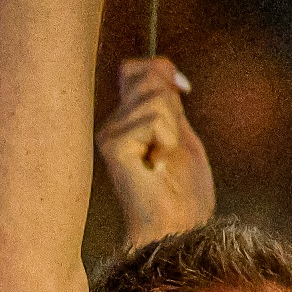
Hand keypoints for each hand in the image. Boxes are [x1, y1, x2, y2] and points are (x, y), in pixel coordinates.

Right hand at [98, 56, 213, 242]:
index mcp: (126, 120)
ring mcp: (108, 134)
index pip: (136, 69)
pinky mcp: (111, 145)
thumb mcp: (180, 133)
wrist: (177, 225)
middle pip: (149, 77)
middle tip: (168, 145)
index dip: (163, 72)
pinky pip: (155, 120)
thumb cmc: (181, 188)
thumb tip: (161, 66)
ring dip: (173, 130)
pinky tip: (156, 166)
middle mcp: (111, 124)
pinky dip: (168, 141)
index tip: (183, 93)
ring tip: (162, 159)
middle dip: (174, 108)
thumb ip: (168, 102)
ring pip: (156, 99)